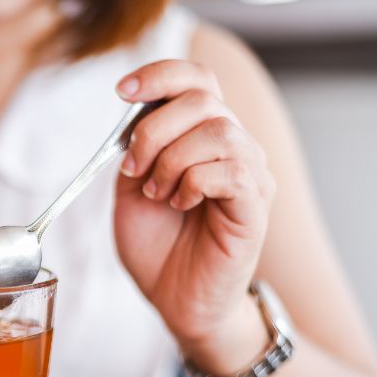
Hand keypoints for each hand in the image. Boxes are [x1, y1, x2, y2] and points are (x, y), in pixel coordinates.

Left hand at [113, 60, 275, 369]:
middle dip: (153, 129)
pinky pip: (231, 171)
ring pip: (218, 131)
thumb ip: (135, 150)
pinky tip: (179, 204)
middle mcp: (235, 148)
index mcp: (203, 138)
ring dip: (172, 160)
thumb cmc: (158, 248)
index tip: (121, 91)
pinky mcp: (255, 207)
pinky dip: (193, 182)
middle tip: (133, 168)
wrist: (175, 300)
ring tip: (157, 193)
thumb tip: (135, 115)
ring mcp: (250, 176)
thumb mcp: (130, 191)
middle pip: (203, 98)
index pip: (197, 81)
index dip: (161, 75)